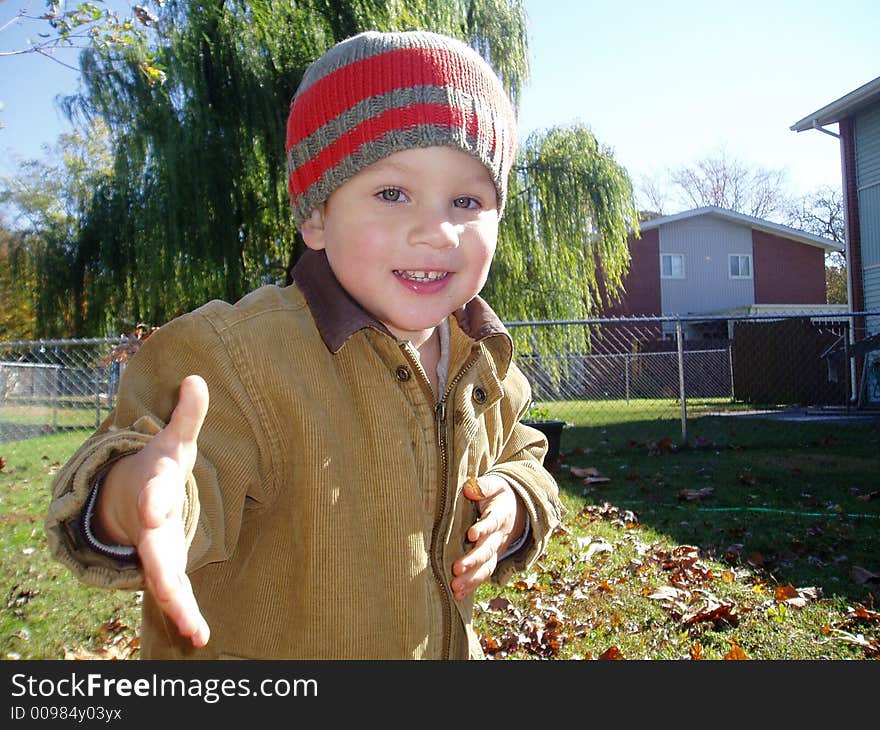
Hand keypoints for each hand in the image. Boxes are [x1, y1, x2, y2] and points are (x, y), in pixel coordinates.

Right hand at [96, 375, 210, 646]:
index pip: (153, 492)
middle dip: (157, 564)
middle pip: (153, 546)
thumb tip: (197, 379)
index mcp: (154, 488)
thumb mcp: (174, 442)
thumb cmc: (158, 468)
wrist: (128, 499)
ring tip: (193, 629)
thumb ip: (187, 416)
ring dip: (176, 604)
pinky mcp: (167, 570)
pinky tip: (199, 636)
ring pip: (163, 580)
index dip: (152, 499)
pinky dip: (184, 614)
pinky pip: (175, 594)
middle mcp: (150, 525)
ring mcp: (155, 551)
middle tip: (163, 583)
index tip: (151, 508)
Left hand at [450, 474, 525, 601]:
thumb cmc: (497, 495)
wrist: (516, 510)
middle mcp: (499, 536)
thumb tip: (470, 488)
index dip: (483, 528)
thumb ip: (483, 486)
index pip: (492, 523)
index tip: (472, 534)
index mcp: (500, 515)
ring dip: (472, 578)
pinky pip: (483, 575)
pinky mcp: (491, 560)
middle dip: (473, 560)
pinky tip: (457, 596)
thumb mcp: (494, 486)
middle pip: (488, 550)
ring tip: (456, 587)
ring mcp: (496, 550)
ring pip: (486, 567)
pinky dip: (471, 586)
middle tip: (457, 568)